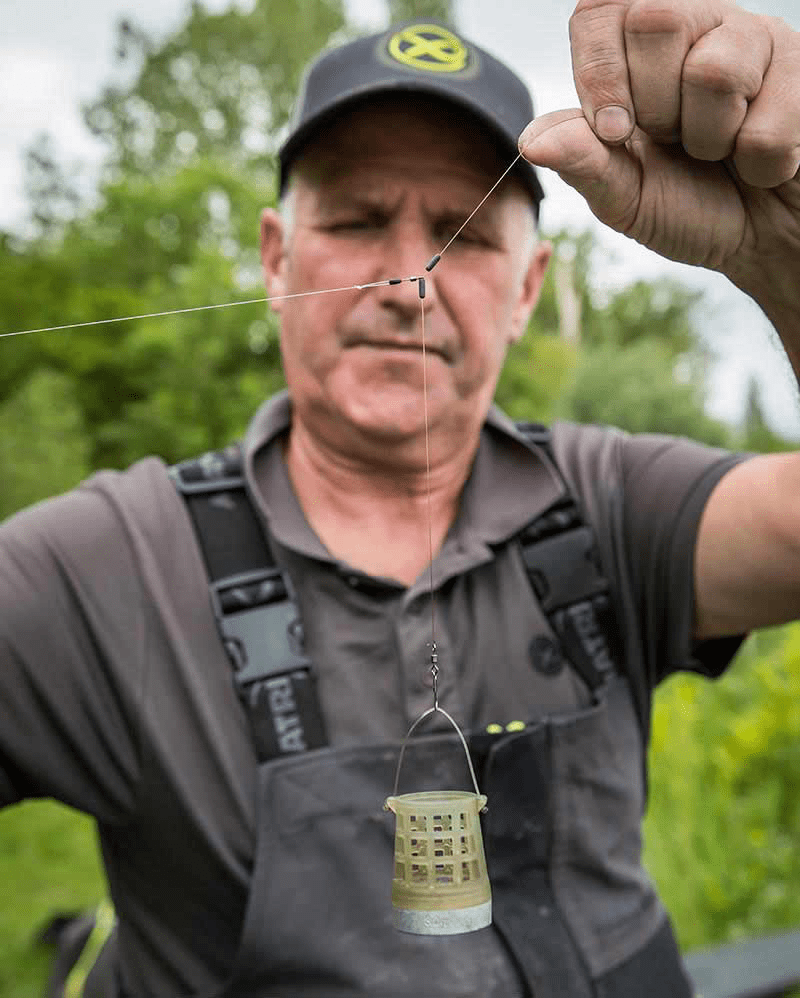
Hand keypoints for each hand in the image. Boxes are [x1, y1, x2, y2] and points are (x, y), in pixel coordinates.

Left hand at [519, 0, 799, 291]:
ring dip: (710, 140)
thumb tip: (532, 142)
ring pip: (715, 69)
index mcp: (638, 51)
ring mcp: (752, 39)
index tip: (615, 131)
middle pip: (654, 16)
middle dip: (656, 105)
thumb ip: (582, 165)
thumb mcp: (623, 196)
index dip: (600, 70)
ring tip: (721, 152)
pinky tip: (761, 164)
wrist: (760, 239)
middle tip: (675, 141)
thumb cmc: (688, 208)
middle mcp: (695, 27)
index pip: (600, 6)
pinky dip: (757, 165)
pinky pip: (765, 122)